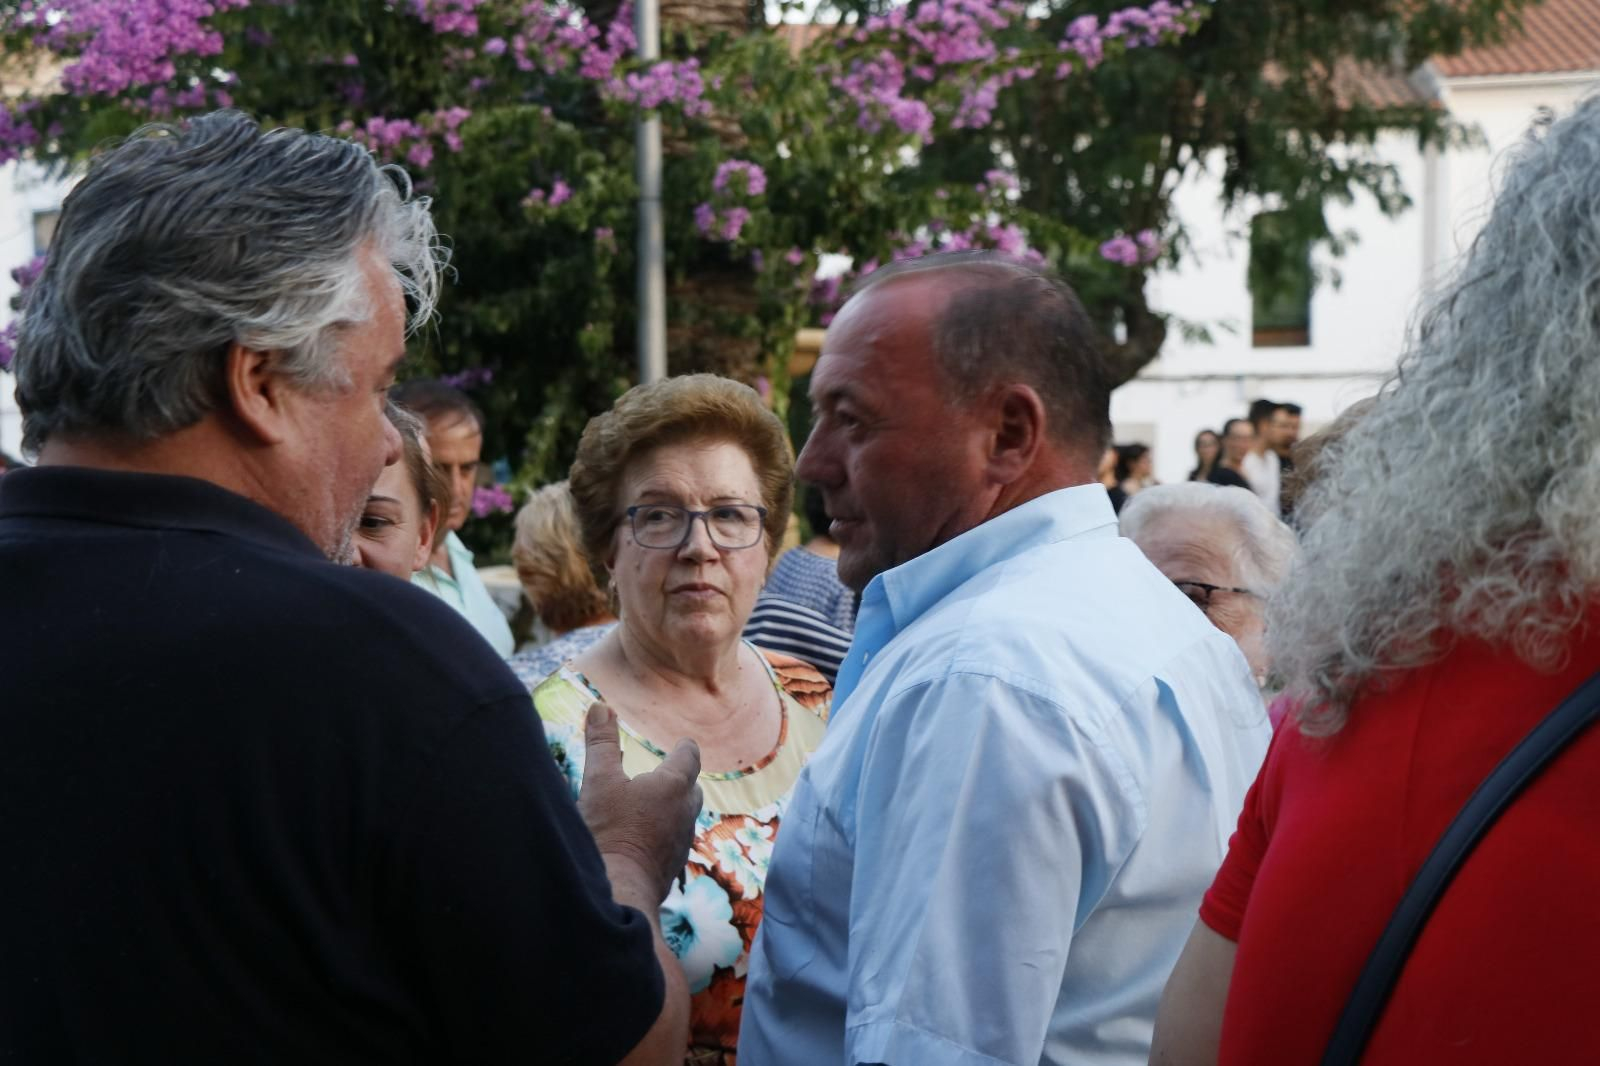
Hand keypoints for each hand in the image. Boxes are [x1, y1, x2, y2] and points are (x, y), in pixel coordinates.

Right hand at [578, 701, 701, 903]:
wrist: (619, 891)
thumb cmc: (610, 831)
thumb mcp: (599, 781)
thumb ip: (601, 743)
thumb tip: (600, 706)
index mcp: (673, 785)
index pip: (689, 756)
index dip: (684, 747)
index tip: (682, 743)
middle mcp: (685, 812)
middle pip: (691, 787)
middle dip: (680, 778)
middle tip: (664, 773)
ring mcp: (682, 842)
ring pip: (685, 816)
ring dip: (672, 807)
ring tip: (652, 805)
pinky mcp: (673, 866)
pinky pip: (674, 841)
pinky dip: (664, 833)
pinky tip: (644, 839)